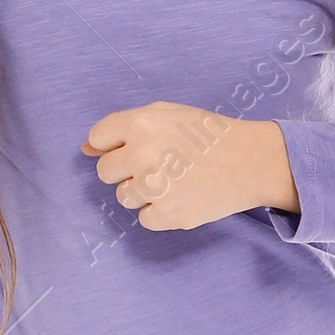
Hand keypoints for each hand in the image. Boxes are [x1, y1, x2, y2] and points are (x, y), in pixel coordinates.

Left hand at [82, 103, 298, 231]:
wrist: (250, 161)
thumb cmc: (207, 135)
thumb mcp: (166, 115)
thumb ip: (123, 128)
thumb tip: (84, 150)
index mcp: (141, 123)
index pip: (98, 137)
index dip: (114, 144)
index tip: (136, 147)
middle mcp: (143, 154)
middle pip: (105, 172)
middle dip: (126, 170)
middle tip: (158, 164)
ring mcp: (155, 187)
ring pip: (123, 197)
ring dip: (142, 192)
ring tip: (172, 180)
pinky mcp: (168, 214)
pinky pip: (144, 219)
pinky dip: (159, 212)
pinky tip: (181, 196)